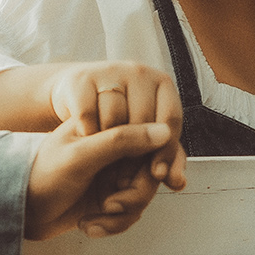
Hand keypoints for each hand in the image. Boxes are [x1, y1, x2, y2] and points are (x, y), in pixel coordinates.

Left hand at [24, 118, 180, 240]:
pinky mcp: (106, 200)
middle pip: (149, 173)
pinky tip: (88, 223)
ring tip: (96, 216)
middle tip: (112, 204)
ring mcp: (110, 176)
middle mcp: (111, 151)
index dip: (154, 161)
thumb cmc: (38, 176)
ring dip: (122, 214)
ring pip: (140, 197)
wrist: (15, 210)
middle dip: (135, 195)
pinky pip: (127, 215)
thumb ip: (122, 140)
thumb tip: (163, 131)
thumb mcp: (81, 155)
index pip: (148, 141)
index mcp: (106, 128)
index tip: (150, 176)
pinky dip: (111, 225)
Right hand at [47, 62, 186, 190]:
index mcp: (162, 83)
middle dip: (136, 153)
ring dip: (108, 145)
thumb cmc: (118, 119)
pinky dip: (87, 132)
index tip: (156, 174)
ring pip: (114, 118)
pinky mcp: (81, 78)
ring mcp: (110, 71)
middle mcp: (139, 72)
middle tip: (125, 175)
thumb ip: (164, 157)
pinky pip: (87, 114)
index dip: (166, 150)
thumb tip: (178, 183)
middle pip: (143, 121)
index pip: (172, 118)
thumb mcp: (145, 136)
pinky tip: (87, 140)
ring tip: (105, 159)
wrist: (76, 96)